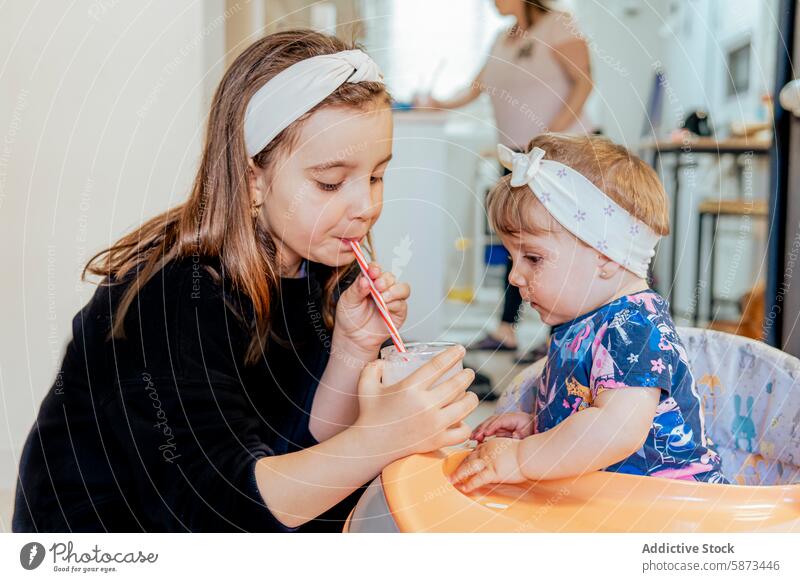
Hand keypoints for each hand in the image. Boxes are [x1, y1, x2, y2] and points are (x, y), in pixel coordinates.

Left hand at [334, 262, 409, 360]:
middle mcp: (383, 289)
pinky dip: (395, 304)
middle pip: (390, 277)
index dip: (375, 268)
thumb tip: (365, 279)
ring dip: (393, 291)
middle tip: (377, 286)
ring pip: (402, 288)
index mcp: (369, 282)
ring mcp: (392, 300)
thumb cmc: (350, 318)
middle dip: (385, 280)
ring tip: (382, 298)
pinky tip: (385, 307)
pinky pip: (402, 304)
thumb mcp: (347, 301)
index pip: (376, 269)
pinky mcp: (399, 312)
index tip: (372, 271)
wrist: (354, 338)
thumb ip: (356, 289)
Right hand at [353, 345, 477, 459]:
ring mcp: (433, 425)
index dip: (453, 354)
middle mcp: (425, 405)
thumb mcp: (366, 386)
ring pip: (465, 407)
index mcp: (410, 388)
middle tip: (469, 372)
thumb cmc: (369, 415)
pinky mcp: (437, 441)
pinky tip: (463, 420)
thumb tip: (384, 361)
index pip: (438, 366)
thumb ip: (373, 368)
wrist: (370, 446)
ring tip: (470, 394)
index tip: (460, 349)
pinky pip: (462, 432)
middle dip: (467, 375)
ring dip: (472, 398)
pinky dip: (466, 426)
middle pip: (457, 384)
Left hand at [449, 438, 526, 492]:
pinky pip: (478, 479)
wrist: (530, 455)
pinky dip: (469, 483)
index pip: (475, 451)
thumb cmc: (525, 453)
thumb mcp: (509, 447)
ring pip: (468, 467)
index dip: (467, 459)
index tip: (462, 463)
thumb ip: (501, 452)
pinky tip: (464, 487)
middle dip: (459, 466)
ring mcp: (488, 461)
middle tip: (451, 472)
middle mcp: (487, 451)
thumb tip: (500, 459)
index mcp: (491, 444)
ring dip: (458, 474)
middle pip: (469, 458)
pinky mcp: (493, 471)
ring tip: (452, 480)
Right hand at [472, 412, 533, 441]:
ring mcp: (501, 423)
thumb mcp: (528, 434)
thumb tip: (513, 436)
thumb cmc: (532, 431)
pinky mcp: (499, 429)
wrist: (534, 429)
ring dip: (479, 430)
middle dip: (482, 428)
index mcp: (514, 418)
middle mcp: (505, 418)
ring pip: (487, 424)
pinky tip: (476, 439)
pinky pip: (488, 429)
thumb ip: (520, 435)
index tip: (486, 433)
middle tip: (475, 436)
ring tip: (472, 437)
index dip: (492, 426)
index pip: (500, 421)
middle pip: (491, 421)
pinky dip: (481, 433)